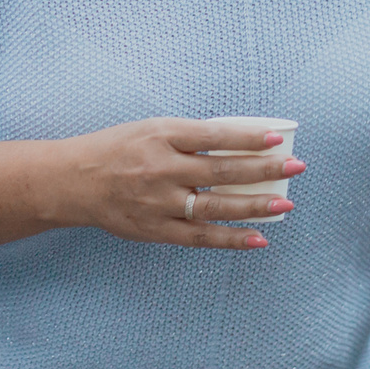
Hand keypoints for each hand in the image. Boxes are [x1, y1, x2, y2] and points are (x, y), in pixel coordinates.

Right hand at [54, 119, 300, 248]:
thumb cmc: (119, 149)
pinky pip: (200, 237)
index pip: (214, 135)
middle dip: (263, 170)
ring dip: (254, 206)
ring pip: (215, 206)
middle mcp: (161, 169)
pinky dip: (231, 238)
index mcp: (161, 135)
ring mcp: (159, 202)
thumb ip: (190, 137)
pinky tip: (259, 238)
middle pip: (221, 171)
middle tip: (296, 167)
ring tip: (285, 203)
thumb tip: (240, 144)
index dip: (248, 137)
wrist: (73, 181)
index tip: (278, 137)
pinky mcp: (156, 230)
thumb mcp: (151, 129)